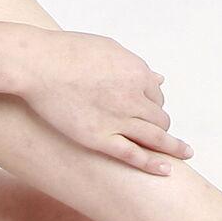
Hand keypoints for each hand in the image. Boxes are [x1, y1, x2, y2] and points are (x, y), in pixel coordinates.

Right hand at [13, 27, 194, 175]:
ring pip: (155, 137)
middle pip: (159, 117)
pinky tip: (167, 170)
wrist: (38, 64)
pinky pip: (134, 155)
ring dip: (172, 146)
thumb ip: (136, 66)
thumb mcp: (109, 50)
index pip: (156, 94)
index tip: (146, 109)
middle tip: (158, 133)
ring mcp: (118, 119)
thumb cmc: (68, 52)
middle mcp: (133, 97)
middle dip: (160, 125)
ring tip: (183, 154)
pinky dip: (153, 164)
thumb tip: (159, 78)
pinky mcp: (100, 139)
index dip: (153, 103)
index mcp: (137, 72)